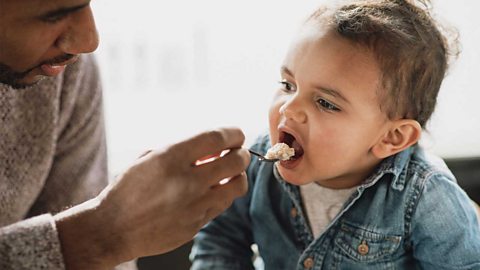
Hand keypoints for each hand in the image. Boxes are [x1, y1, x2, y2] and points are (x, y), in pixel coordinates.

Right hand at [55, 127, 249, 268]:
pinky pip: (222, 205)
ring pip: (237, 186)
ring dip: (238, 175)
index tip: (237, 133)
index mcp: (170, 158)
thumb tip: (213, 146)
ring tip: (231, 172)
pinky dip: (224, 194)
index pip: (216, 137)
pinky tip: (214, 190)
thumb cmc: (128, 189)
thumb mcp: (148, 158)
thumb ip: (181, 150)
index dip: (233, 133)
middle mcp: (186, 181)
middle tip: (238, 152)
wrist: (113, 229)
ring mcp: (194, 205)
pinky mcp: (197, 224)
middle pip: (235, 161)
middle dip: (241, 153)